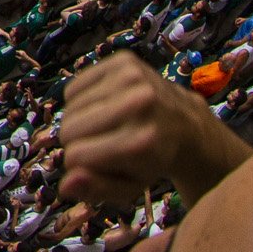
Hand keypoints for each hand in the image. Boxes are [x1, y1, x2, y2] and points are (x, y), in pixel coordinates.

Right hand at [56, 51, 251, 208]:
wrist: (188, 126)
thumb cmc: (153, 161)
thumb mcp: (129, 187)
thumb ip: (96, 190)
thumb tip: (65, 184)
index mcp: (141, 142)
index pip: (76, 155)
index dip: (78, 165)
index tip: (94, 165)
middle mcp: (139, 103)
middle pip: (69, 128)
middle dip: (76, 142)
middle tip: (98, 145)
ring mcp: (132, 77)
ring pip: (69, 107)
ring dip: (78, 121)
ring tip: (103, 127)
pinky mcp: (124, 61)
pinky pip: (73, 87)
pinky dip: (79, 101)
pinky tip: (101, 107)